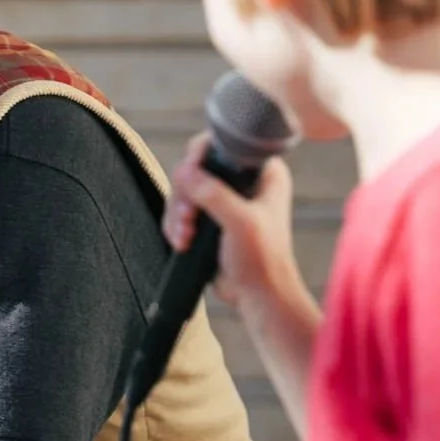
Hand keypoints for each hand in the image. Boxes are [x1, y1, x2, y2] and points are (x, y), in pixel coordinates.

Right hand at [162, 133, 306, 315]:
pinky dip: (176, 225)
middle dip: (185, 195)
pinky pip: (180, 210)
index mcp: (263, 173)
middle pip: (195, 169)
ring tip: (185, 235)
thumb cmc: (263, 260)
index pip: (223, 145)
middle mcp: (243, 182)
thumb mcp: (240, 223)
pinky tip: (183, 242)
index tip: (188, 175)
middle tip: (188, 216)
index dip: (200, 157)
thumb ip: (214, 194)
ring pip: (184, 191)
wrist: (257, 295)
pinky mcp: (209, 219)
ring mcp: (224, 200)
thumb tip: (185, 172)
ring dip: (178, 214)